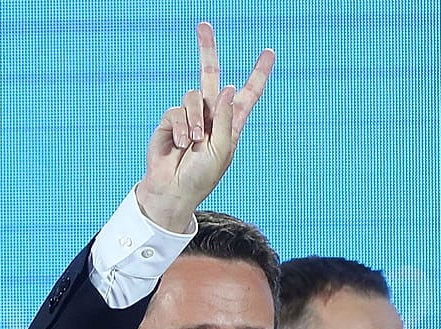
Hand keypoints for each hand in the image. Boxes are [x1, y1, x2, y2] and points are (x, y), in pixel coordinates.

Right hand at [137, 22, 275, 230]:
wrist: (174, 190)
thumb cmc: (202, 176)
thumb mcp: (222, 149)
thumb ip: (225, 118)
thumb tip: (228, 87)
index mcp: (231, 124)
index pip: (248, 94)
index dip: (258, 73)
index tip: (269, 52)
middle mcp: (211, 116)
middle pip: (210, 76)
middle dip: (206, 50)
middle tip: (203, 26)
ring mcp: (190, 116)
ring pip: (193, 95)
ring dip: (195, 119)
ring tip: (193, 142)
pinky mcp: (171, 121)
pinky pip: (176, 110)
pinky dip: (180, 127)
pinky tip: (181, 145)